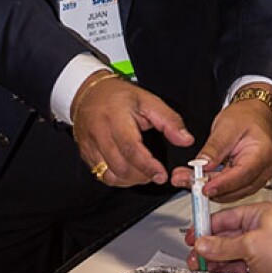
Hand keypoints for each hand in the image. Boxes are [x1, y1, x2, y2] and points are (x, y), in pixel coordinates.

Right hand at [71, 74, 193, 186]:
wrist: (90, 92)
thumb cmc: (119, 96)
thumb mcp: (148, 101)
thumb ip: (169, 121)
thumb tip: (185, 140)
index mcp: (115, 117)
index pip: (130, 148)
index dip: (148, 166)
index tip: (161, 174)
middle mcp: (99, 133)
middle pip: (120, 166)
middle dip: (142, 176)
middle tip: (156, 173)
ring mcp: (89, 145)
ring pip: (109, 175)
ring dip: (130, 180)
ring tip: (143, 173)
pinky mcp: (85, 154)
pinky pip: (101, 175)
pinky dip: (118, 179)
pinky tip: (128, 172)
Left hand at [170, 98, 271, 201]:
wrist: (255, 115)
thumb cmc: (246, 117)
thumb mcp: (227, 126)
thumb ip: (215, 147)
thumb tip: (202, 166)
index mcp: (262, 153)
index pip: (242, 175)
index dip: (222, 184)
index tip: (203, 187)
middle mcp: (263, 170)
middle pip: (235, 188)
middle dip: (208, 187)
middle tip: (183, 180)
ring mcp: (257, 178)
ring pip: (231, 193)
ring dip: (208, 188)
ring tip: (185, 178)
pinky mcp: (248, 181)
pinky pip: (230, 190)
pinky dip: (213, 186)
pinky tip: (198, 179)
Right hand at [186, 201, 271, 272]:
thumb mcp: (251, 246)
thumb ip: (224, 246)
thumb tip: (203, 244)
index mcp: (255, 214)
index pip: (223, 218)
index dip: (205, 228)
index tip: (191, 238)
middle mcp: (257, 228)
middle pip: (225, 237)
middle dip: (208, 248)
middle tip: (193, 259)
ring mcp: (260, 246)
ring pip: (231, 252)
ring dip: (216, 261)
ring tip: (202, 269)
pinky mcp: (263, 263)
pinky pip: (240, 264)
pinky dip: (228, 269)